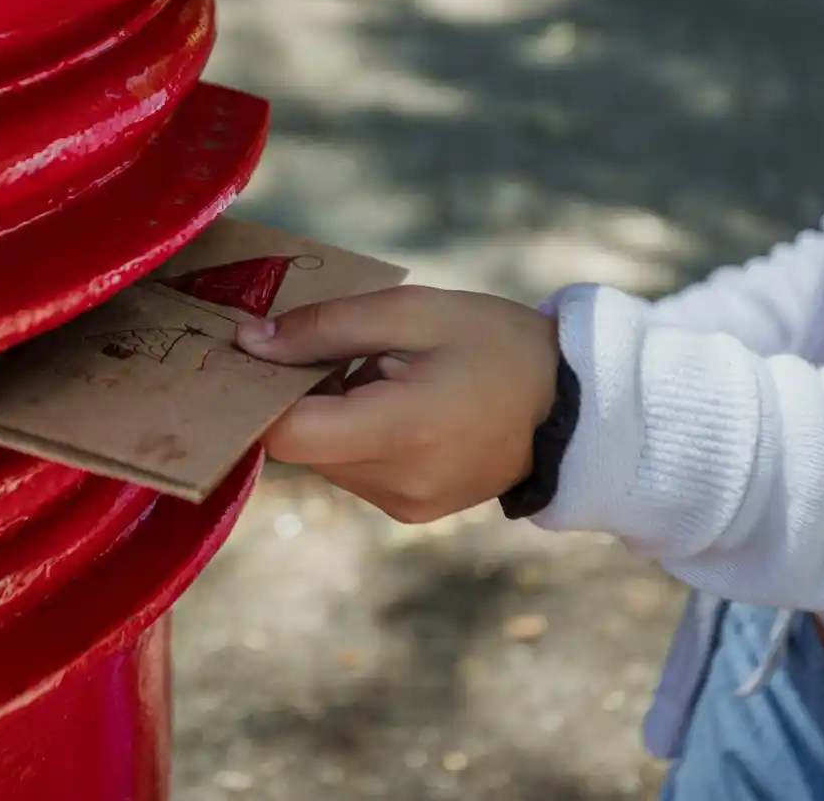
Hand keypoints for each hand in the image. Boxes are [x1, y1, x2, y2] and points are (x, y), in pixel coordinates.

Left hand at [237, 286, 560, 522]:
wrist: (576, 404)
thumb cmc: (495, 343)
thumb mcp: (412, 312)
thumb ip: (324, 327)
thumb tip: (247, 343)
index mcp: (399, 432)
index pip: (285, 433)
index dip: (261, 393)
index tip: (265, 352)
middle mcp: (395, 484)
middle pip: (300, 446)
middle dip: (301, 396)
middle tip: (340, 349)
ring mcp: (404, 506)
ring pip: (323, 459)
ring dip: (330, 416)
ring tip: (382, 375)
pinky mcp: (411, 511)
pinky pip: (353, 471)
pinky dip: (355, 435)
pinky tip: (396, 403)